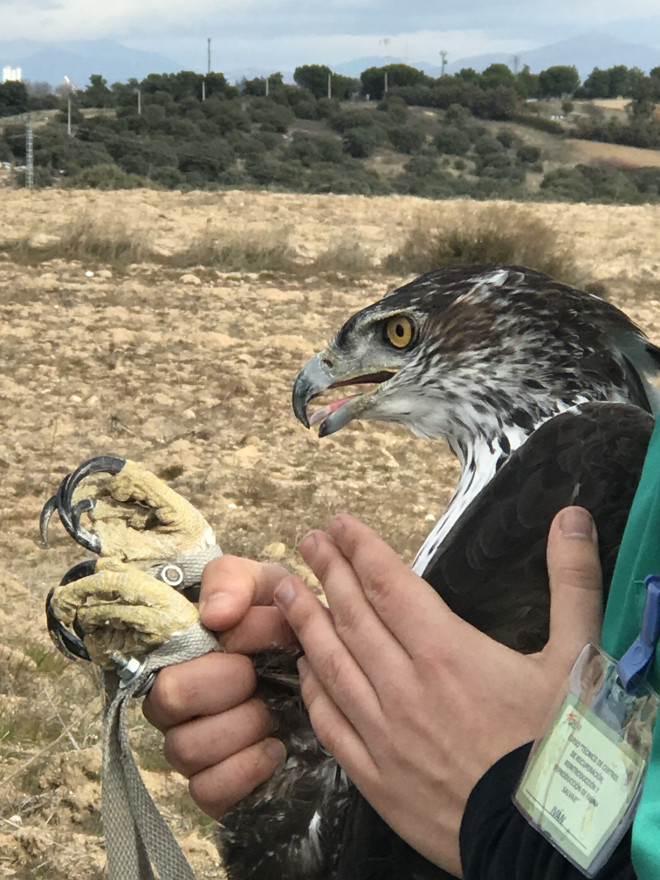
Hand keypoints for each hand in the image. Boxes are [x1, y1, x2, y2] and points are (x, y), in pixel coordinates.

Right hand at [143, 555, 294, 817]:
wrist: (328, 671)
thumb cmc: (284, 623)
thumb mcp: (267, 585)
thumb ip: (235, 582)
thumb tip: (215, 616)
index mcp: (177, 652)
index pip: (164, 659)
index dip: (215, 656)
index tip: (250, 646)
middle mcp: (173, 701)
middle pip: (167, 699)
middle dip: (227, 684)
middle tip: (260, 677)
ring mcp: (188, 746)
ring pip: (185, 748)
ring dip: (241, 726)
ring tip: (272, 712)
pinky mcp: (212, 787)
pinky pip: (207, 791)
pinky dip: (246, 769)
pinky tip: (275, 747)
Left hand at [273, 507, 602, 876]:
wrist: (546, 841)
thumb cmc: (563, 748)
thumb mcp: (579, 657)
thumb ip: (572, 581)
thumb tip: (572, 519)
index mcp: (447, 653)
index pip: (388, 585)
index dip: (359, 549)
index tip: (338, 525)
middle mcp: (405, 687)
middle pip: (353, 616)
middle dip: (326, 571)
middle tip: (307, 542)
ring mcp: (384, 733)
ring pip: (331, 664)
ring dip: (304, 622)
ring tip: (284, 591)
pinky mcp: (375, 777)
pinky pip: (330, 724)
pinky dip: (312, 691)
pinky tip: (302, 669)